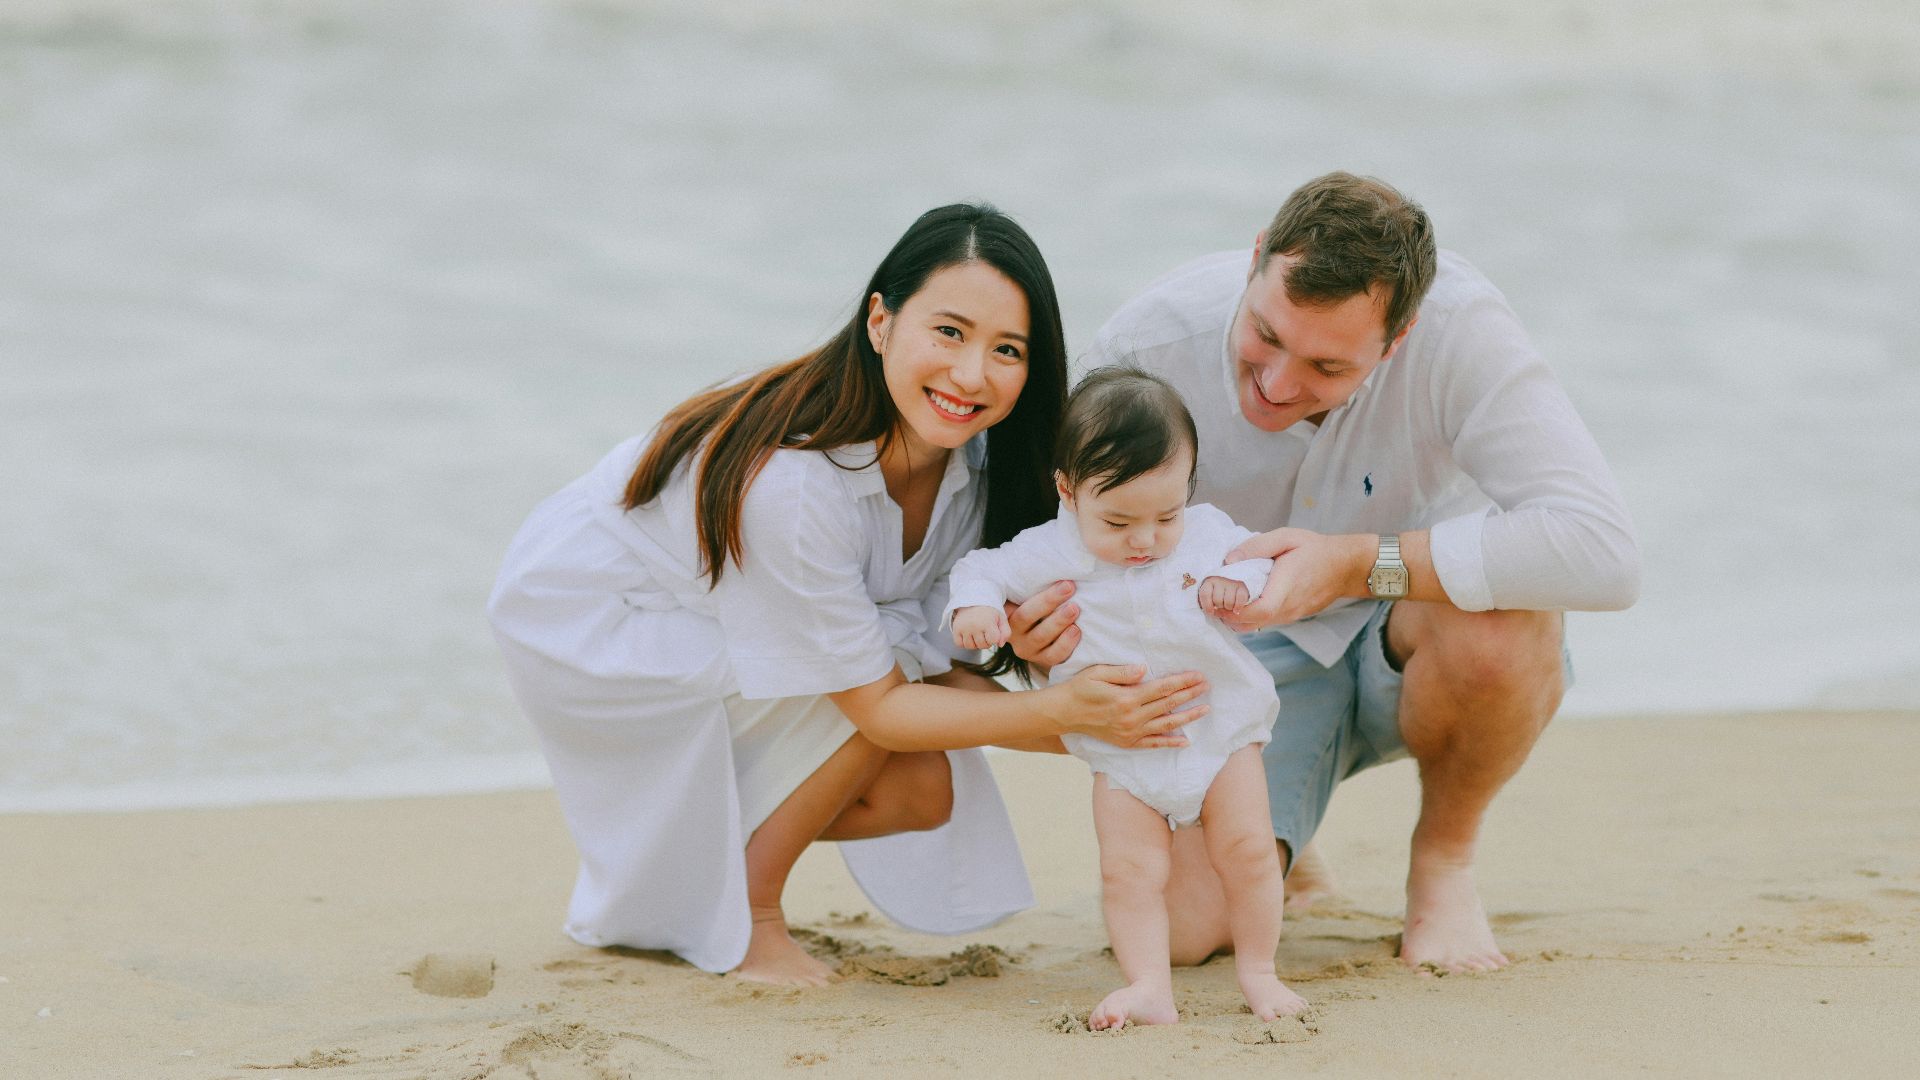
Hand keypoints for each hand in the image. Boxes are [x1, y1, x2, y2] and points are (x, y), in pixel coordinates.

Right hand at [950, 606, 1010, 650]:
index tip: (993, 631)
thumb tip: (1000, 645)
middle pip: (982, 645)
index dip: (994, 638)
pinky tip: (969, 635)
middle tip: (985, 632)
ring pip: (970, 646)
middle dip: (986, 641)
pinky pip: (959, 644)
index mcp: (988, 622)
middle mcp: (975, 625)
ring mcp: (964, 627)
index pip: (993, 641)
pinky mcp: (956, 628)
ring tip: (978, 634)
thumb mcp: (1001, 618)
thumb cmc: (990, 611)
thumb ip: (1006, 632)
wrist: (973, 598)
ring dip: (975, 643)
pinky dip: (964, 643)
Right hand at [1005, 580, 1080, 668]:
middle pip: (1027, 617)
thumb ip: (1031, 581)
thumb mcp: (1027, 593)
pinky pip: (1053, 656)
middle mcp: (1013, 632)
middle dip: (1049, 601)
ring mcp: (1028, 649)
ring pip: (1040, 637)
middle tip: (1069, 587)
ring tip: (1075, 609)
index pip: (1012, 602)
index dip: (1035, 594)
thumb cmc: (1037, 605)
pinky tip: (1077, 631)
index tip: (1059, 581)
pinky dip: (1066, 644)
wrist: (1043, 634)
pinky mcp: (1043, 660)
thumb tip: (1054, 554)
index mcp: (1006, 613)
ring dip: (1058, 622)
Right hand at [1054, 664, 1209, 748]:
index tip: (1197, 676)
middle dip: (1190, 695)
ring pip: (1166, 725)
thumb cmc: (1080, 689)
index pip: (1162, 688)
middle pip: (1168, 705)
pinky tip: (1185, 741)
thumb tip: (1145, 669)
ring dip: (1188, 717)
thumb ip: (1122, 672)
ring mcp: (1130, 733)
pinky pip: (1153, 744)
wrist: (1064, 714)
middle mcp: (1132, 718)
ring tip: (1205, 709)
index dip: (1182, 681)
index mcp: (1126, 698)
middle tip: (1207, 686)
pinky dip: (1170, 743)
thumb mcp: (1097, 673)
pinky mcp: (1127, 743)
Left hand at [1196, 575, 1249, 617]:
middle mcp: (1220, 580)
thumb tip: (1212, 611)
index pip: (1205, 594)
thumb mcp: (1208, 601)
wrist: (1232, 597)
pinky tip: (1236, 610)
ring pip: (1229, 601)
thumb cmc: (1216, 599)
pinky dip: (1238, 606)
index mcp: (1209, 583)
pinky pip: (1241, 598)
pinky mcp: (1242, 587)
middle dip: (1219, 606)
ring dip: (1229, 607)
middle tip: (1221, 606)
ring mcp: (1231, 583)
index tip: (1211, 612)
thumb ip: (1207, 605)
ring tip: (1228, 607)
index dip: (1207, 606)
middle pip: (1217, 599)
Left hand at [1220, 528, 1373, 631]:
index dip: (1235, 610)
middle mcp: (1288, 606)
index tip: (1218, 597)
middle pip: (1251, 623)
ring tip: (1223, 599)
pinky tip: (1241, 601)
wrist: (1345, 566)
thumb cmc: (1315, 549)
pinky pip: (1264, 623)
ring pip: (1255, 626)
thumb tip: (1229, 560)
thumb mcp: (1287, 537)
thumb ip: (1257, 546)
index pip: (1259, 609)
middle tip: (1212, 598)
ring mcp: (1290, 615)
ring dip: (1235, 617)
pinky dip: (1248, 617)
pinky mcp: (1291, 617)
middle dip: (1227, 615)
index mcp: (1286, 585)